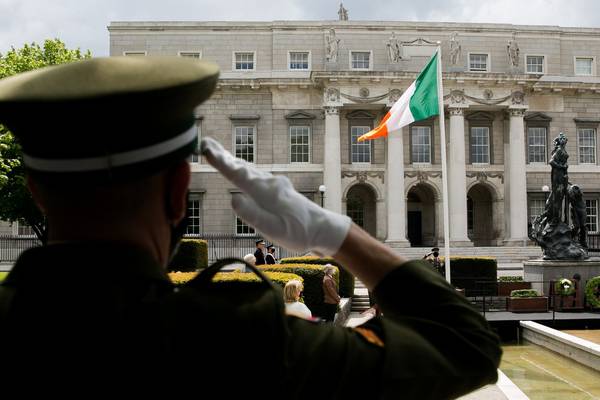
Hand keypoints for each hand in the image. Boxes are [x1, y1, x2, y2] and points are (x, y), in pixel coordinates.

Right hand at [201, 137, 351, 255]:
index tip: (205, 148)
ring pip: (249, 170)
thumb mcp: (273, 230)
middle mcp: (269, 184)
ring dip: (232, 161)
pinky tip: (241, 170)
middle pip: (241, 167)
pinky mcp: (278, 190)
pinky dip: (243, 170)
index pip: (237, 174)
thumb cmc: (298, 232)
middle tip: (205, 142)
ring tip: (217, 153)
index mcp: (265, 192)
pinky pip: (255, 176)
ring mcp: (274, 185)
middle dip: (222, 155)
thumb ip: (253, 215)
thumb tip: (233, 199)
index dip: (220, 162)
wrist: (322, 229)